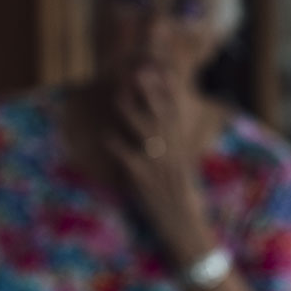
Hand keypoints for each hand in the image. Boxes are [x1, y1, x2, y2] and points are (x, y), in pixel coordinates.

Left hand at [104, 68, 217, 266]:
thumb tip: (163, 124)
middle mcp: (171, 150)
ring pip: (144, 131)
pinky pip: (127, 157)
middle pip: (160, 114)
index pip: (175, 110)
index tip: (161, 67)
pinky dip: (116, 145)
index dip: (168, 88)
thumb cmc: (179, 194)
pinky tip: (106, 135)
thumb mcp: (179, 163)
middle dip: (151, 91)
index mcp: (179, 144)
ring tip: (118, 94)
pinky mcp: (143, 179)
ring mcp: (157, 164)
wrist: (183, 224)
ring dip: (130, 111)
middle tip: (140, 69)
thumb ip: (171, 142)